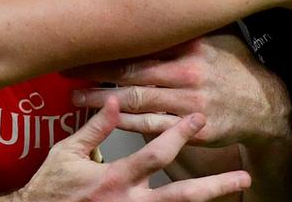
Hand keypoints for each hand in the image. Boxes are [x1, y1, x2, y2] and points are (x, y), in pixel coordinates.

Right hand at [17, 97, 250, 201]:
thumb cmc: (49, 187)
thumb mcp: (67, 152)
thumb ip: (95, 127)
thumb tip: (116, 99)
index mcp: (114, 179)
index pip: (155, 154)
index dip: (179, 135)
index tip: (200, 119)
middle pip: (181, 195)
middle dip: (213, 185)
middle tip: (242, 176)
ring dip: (206, 201)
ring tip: (234, 192)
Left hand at [67, 32, 291, 147]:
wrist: (267, 105)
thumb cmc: (234, 68)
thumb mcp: (216, 38)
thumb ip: (184, 28)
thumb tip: (149, 1)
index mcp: (192, 45)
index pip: (142, 41)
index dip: (108, 41)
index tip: (81, 37)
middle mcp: (189, 72)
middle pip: (132, 70)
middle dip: (95, 69)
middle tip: (66, 67)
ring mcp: (192, 102)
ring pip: (138, 99)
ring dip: (103, 99)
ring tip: (76, 96)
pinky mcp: (194, 129)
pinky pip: (153, 127)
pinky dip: (127, 123)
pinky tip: (107, 119)